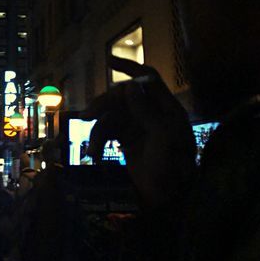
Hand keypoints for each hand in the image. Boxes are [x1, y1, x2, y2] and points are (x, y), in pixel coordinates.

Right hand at [87, 57, 195, 209]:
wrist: (168, 199)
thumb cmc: (171, 168)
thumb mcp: (162, 139)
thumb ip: (146, 112)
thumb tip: (129, 87)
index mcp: (166, 109)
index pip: (148, 79)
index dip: (130, 68)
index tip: (108, 61)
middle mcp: (152, 114)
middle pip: (122, 97)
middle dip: (104, 104)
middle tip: (87, 116)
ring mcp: (138, 127)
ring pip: (111, 115)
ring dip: (99, 130)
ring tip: (94, 149)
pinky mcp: (127, 140)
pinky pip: (107, 132)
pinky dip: (99, 142)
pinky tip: (95, 155)